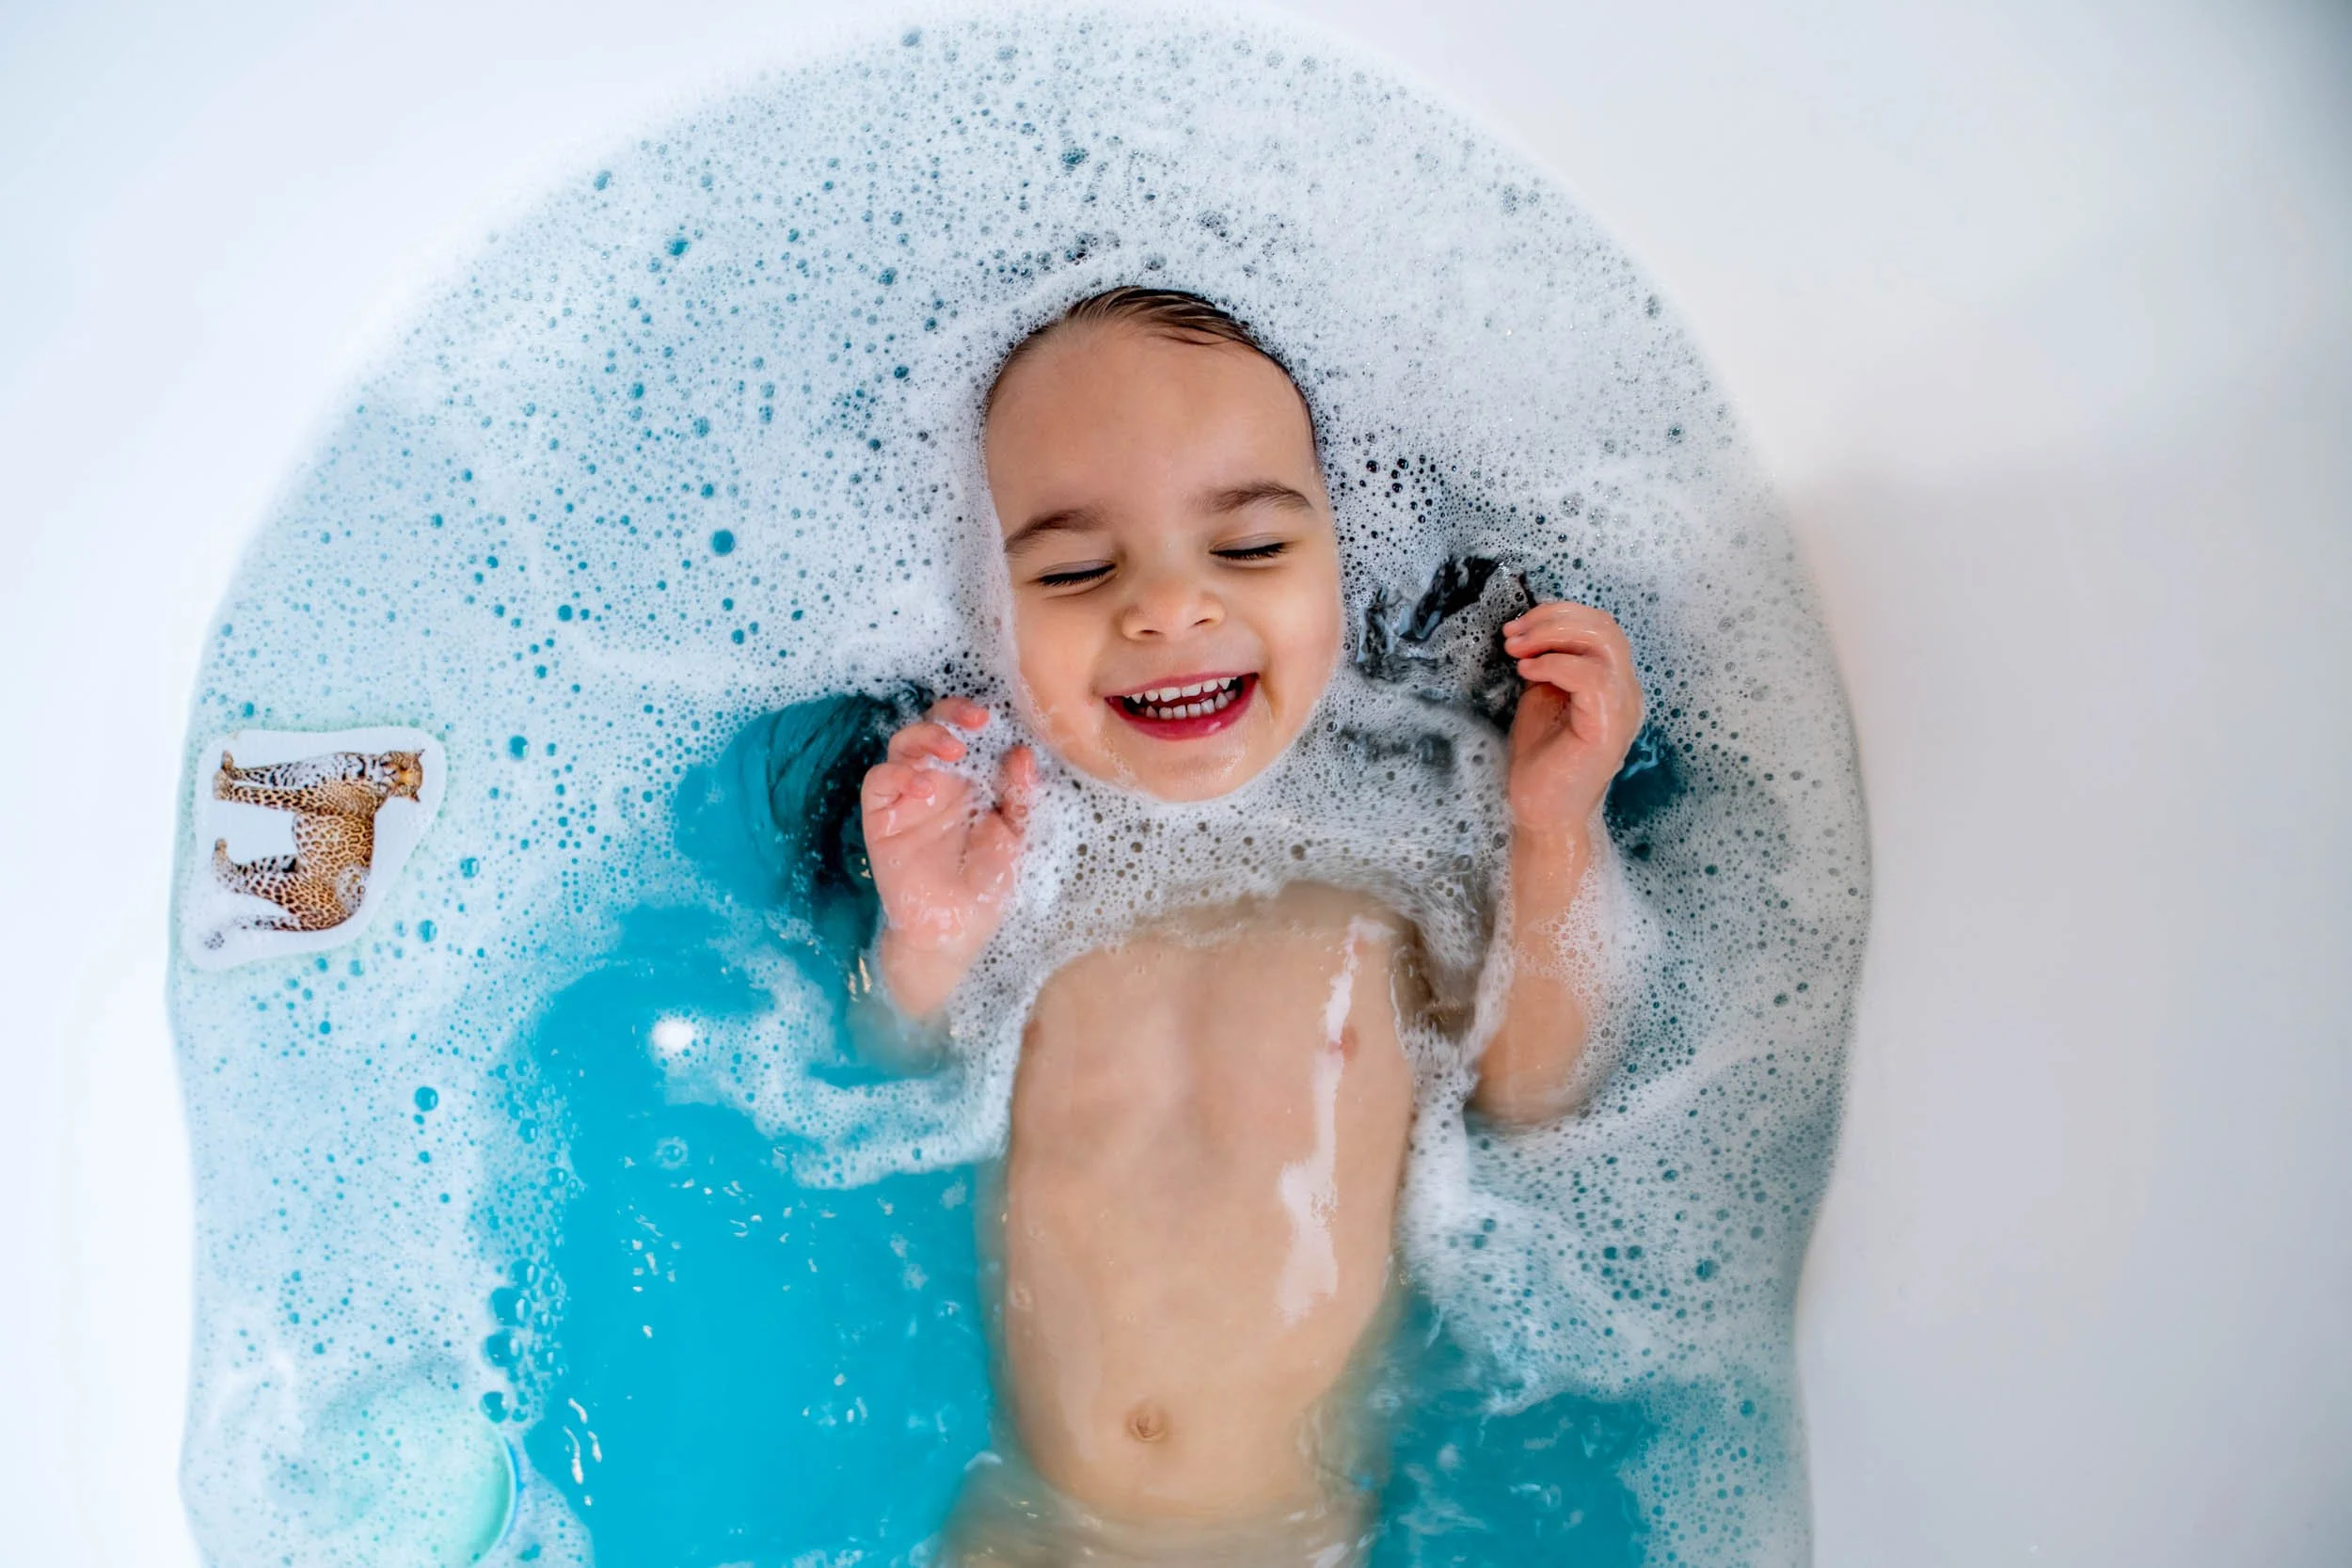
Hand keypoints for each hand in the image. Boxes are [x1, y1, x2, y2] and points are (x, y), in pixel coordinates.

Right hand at [860, 697, 1035, 1015]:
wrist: (955, 931)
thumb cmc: (986, 887)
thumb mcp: (1017, 838)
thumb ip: (1020, 797)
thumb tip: (1022, 753)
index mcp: (971, 781)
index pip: (967, 732)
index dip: (976, 716)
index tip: (994, 716)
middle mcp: (938, 782)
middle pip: (932, 727)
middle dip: (950, 714)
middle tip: (974, 721)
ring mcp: (907, 797)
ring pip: (902, 745)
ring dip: (925, 737)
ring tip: (952, 751)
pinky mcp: (882, 818)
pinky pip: (879, 781)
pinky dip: (898, 774)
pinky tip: (924, 786)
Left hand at [1501, 602, 1642, 835]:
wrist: (1542, 814)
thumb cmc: (1542, 763)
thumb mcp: (1543, 698)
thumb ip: (1551, 665)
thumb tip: (1535, 634)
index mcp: (1614, 685)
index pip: (1601, 627)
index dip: (1559, 615)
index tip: (1517, 627)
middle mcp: (1626, 694)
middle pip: (1605, 626)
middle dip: (1553, 619)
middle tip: (1513, 633)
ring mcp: (1622, 710)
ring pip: (1604, 642)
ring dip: (1552, 636)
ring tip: (1517, 650)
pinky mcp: (1607, 728)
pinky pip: (1591, 676)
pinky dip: (1555, 665)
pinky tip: (1528, 673)